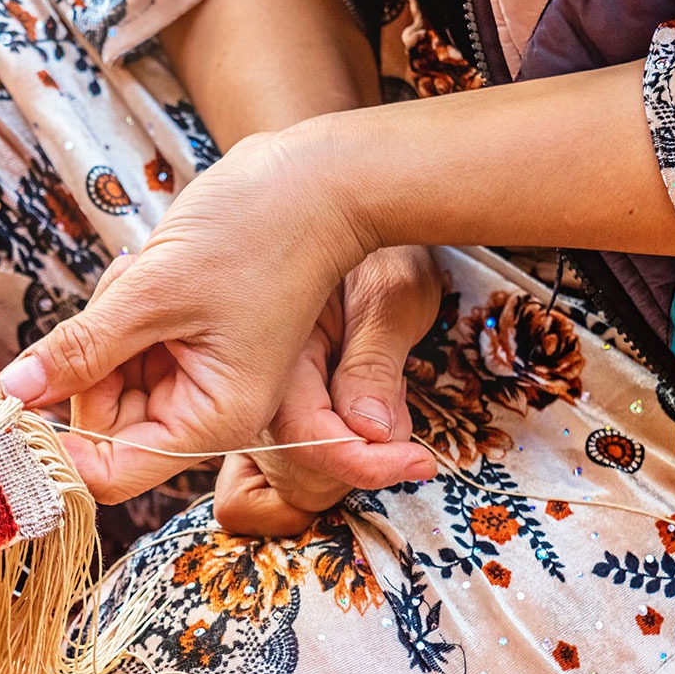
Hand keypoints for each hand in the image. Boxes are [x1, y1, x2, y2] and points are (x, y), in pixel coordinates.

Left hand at [0, 125, 371, 501]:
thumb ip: (81, 348)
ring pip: (110, 382)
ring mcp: (200, 379)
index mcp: (213, 420)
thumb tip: (14, 389)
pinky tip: (145, 271)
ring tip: (140, 275)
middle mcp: (208, 412)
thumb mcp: (154, 292)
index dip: (61, 444)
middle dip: (87, 365)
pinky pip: (128, 349)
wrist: (316, 179)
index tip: (26, 390)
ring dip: (104, 329)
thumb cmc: (256, 232)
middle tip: (113, 301)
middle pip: (105, 426)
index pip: (110, 473)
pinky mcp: (192, 346)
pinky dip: (121, 314)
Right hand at [213, 246, 442, 535]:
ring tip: (396, 404)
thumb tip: (367, 431)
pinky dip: (350, 439)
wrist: (355, 211)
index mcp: (275, 349)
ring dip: (358, 450)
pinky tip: (380, 404)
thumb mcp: (391, 297)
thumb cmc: (381, 247)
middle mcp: (256, 375)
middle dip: (358, 459)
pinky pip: (310, 442)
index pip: (305, 434)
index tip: (418, 462)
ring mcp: (264, 388)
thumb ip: (374, 365)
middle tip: (407, 425)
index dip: (361, 461)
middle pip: (297, 461)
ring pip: (302, 461)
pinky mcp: (282, 395)